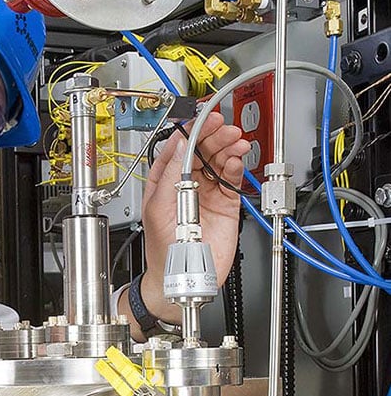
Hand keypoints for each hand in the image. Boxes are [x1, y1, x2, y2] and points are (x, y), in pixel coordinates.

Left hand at [119, 112, 250, 337]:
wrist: (180, 275)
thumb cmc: (162, 247)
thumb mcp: (158, 206)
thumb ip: (169, 175)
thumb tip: (178, 146)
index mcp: (166, 181)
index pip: (179, 149)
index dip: (191, 132)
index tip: (202, 120)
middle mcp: (187, 184)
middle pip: (202, 151)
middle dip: (213, 136)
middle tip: (224, 127)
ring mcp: (206, 193)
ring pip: (219, 162)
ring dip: (227, 147)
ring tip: (235, 140)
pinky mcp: (224, 204)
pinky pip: (231, 180)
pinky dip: (235, 167)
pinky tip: (235, 160)